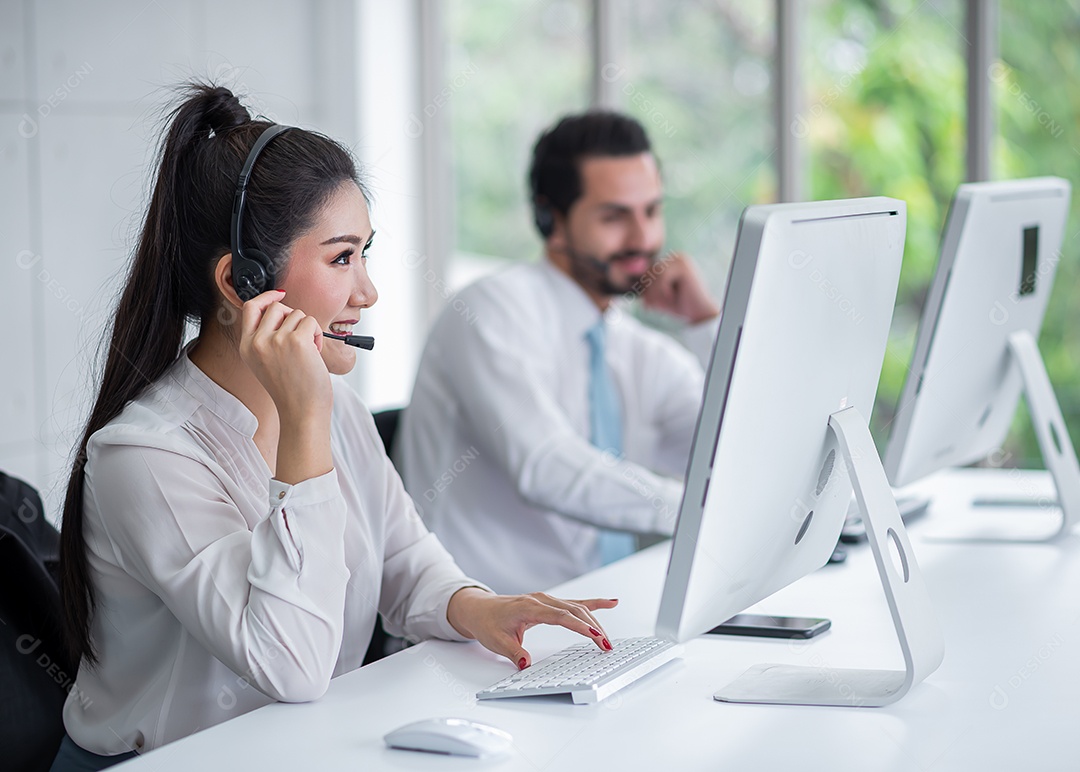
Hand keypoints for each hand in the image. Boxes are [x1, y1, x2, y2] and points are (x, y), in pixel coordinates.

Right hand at [238, 290, 332, 420]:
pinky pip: (310, 321)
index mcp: (247, 347)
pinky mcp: (296, 340)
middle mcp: (257, 342)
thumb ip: (266, 337)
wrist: (302, 411)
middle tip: (300, 338)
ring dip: (307, 329)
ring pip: (296, 314)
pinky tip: (315, 353)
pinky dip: (317, 334)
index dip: (266, 297)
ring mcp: (276, 340)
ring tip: (307, 352)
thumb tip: (280, 307)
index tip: (279, 296)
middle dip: (293, 317)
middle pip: (276, 307)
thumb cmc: (291, 390)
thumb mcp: (266, 362)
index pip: (250, 308)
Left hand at [446, 588, 618, 668]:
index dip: (579, 626)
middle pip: (574, 611)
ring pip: (577, 607)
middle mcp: (541, 600)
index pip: (560, 616)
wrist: (479, 608)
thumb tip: (526, 664)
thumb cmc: (488, 623)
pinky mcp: (550, 603)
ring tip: (608, 637)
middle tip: (606, 645)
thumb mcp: (496, 641)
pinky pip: (575, 603)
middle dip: (593, 627)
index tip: (594, 635)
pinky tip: (610, 603)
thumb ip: (513, 652)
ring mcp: (546, 600)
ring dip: (595, 620)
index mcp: (530, 607)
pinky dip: (593, 604)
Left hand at [639, 251, 719, 323]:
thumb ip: (644, 283)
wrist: (699, 314)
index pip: (644, 272)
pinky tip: (675, 296)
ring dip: (656, 293)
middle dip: (649, 292)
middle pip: (647, 272)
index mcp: (667, 261)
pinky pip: (661, 277)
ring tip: (667, 301)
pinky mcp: (683, 264)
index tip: (648, 303)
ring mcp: (679, 258)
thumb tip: (623, 272)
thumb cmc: (678, 305)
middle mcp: (674, 256)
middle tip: (656, 306)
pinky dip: (663, 291)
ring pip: (653, 275)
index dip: (644, 289)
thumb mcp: (655, 293)